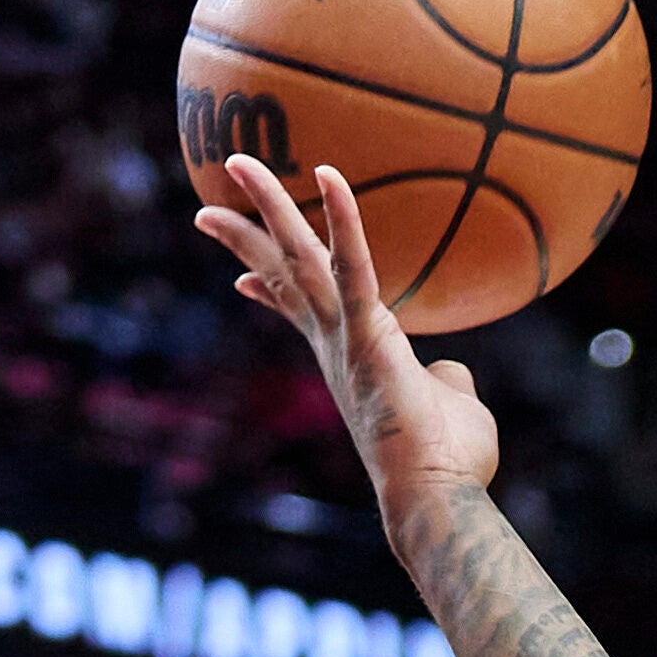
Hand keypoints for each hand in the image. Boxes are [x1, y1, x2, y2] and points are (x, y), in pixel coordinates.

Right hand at [193, 156, 499, 542]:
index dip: (269, 291)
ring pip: (298, 259)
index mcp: (349, 356)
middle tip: (206, 204)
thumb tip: (450, 373)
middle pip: (283, 277)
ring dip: (268, 206)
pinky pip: (353, 266)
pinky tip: (330, 175)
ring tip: (237, 161)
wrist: (436, 495)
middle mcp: (334, 344)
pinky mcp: (368, 334)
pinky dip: (342, 220)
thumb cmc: (447, 459)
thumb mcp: (445, 407)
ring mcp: (344, 337)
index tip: (240, 276)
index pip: (300, 313)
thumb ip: (442, 380)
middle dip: (245, 237)